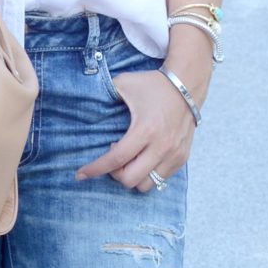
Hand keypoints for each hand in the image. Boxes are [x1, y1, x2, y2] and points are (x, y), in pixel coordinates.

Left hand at [74, 69, 195, 191]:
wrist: (187, 85)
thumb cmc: (153, 85)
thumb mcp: (124, 83)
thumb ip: (104, 93)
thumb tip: (86, 102)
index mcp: (145, 129)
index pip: (117, 158)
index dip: (96, 169)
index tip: (81, 174)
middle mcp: (161, 146)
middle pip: (130, 179)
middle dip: (114, 173)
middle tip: (112, 159)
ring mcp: (174, 154)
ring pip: (146, 185)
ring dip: (132, 176)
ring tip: (129, 160)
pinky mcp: (182, 157)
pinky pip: (161, 179)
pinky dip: (147, 174)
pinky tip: (142, 158)